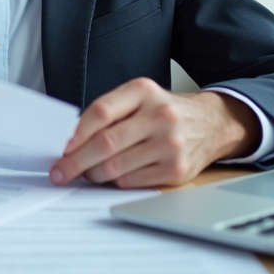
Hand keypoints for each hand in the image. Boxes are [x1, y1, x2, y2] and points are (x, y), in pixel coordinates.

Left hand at [48, 78, 259, 188]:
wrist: (212, 124)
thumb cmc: (165, 112)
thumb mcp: (140, 98)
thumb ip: (109, 112)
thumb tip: (71, 140)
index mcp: (144, 91)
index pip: (100, 112)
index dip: (75, 134)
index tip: (61, 148)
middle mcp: (159, 115)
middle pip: (105, 143)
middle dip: (76, 161)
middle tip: (61, 171)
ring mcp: (170, 144)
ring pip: (116, 167)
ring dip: (94, 174)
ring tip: (87, 173)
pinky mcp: (176, 170)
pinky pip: (131, 182)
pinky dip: (115, 182)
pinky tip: (113, 176)